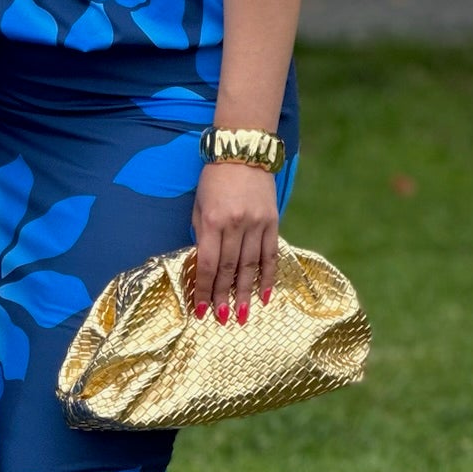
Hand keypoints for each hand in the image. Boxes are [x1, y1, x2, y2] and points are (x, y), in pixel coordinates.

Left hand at [192, 161, 277, 323]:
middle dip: (224, 296)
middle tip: (222, 319)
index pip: (209, 263)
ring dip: (245, 293)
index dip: (204, 289)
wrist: (243, 153)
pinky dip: (268, 277)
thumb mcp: (199, 205)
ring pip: (251, 266)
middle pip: (230, 269)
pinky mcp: (273, 222)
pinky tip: (265, 296)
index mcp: (213, 220)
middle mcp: (236, 224)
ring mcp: (257, 224)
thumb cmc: (214, 180)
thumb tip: (205, 266)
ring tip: (242, 315)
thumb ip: (201, 235)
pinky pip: (271, 255)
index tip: (201, 309)